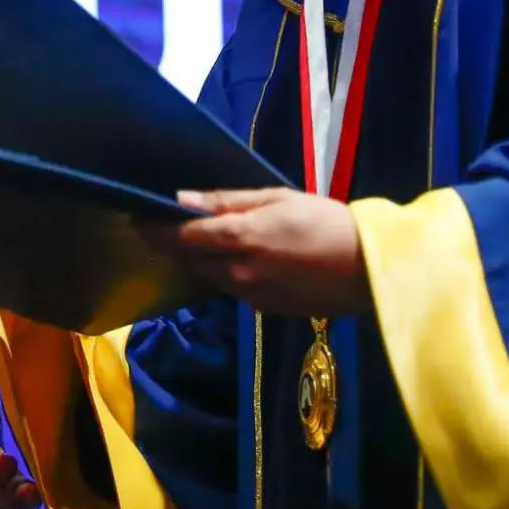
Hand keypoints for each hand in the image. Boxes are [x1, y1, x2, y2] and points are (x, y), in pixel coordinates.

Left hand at [145, 188, 369, 316]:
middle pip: (188, 259)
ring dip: (195, 260)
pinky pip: (232, 289)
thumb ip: (227, 202)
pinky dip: (223, 273)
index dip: (154, 229)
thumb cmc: (327, 221)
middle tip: (158, 227)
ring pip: (208, 276)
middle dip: (170, 245)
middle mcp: (238, 272)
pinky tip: (232, 260)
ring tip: (194, 241)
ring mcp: (251, 295)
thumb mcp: (277, 199)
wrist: (371, 269)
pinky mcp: (266, 309)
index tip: (137, 218)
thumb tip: (183, 200)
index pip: (180, 237)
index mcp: (241, 239)